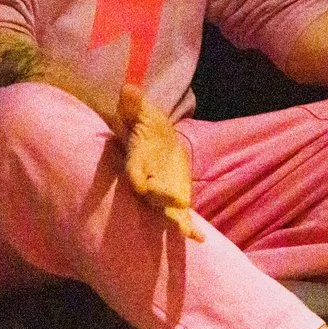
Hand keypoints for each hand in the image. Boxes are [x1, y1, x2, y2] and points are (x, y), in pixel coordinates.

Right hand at [117, 84, 201, 239]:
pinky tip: (199, 239)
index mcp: (137, 161)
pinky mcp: (176, 201)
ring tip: (187, 232)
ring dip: (176, 219)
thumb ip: (135, 105)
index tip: (139, 184)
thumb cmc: (147, 128)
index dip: (136, 176)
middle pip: (151, 194)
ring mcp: (162, 194)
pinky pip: (181, 217)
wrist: (158, 142)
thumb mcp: (143, 113)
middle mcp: (148, 181)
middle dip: (161, 198)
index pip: (133, 170)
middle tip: (175, 202)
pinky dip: (189, 229)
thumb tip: (128, 89)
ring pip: (165, 210)